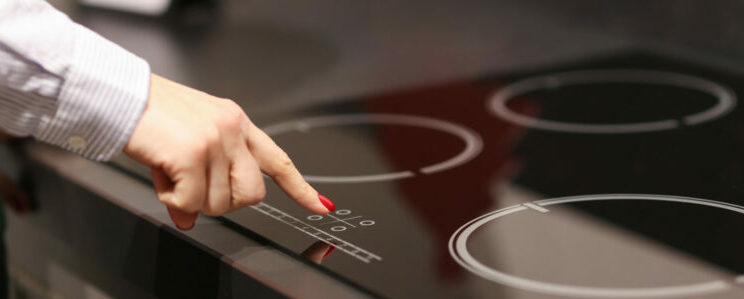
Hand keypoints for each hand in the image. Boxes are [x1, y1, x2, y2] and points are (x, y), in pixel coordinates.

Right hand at [123, 74, 333, 229]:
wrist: (121, 95)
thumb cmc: (152, 114)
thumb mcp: (186, 143)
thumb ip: (200, 180)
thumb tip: (190, 218)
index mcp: (238, 123)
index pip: (278, 161)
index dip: (300, 188)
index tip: (321, 206)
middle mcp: (234, 129)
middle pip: (252, 194)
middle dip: (225, 202)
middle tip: (196, 189)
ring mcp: (217, 141)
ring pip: (221, 202)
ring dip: (194, 200)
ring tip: (172, 175)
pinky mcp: (194, 153)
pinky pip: (193, 201)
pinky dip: (174, 200)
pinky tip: (163, 178)